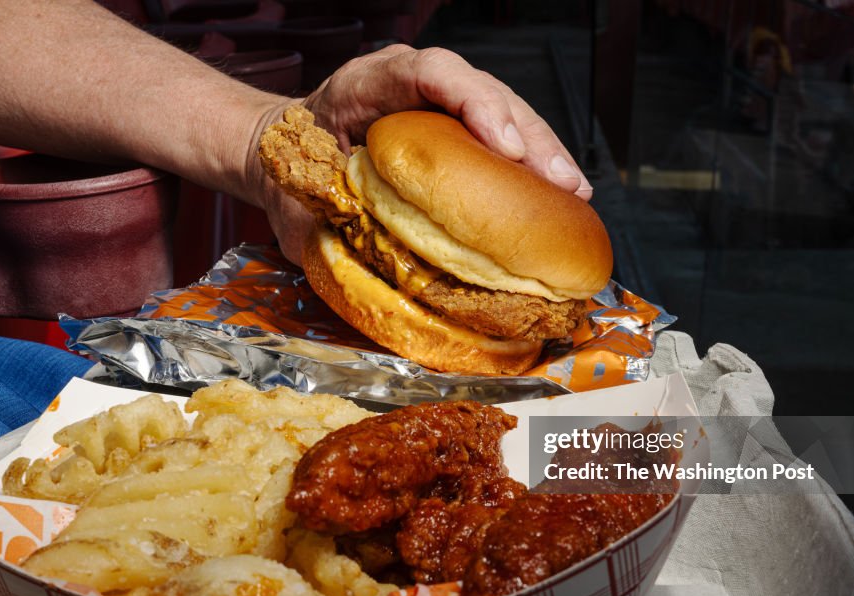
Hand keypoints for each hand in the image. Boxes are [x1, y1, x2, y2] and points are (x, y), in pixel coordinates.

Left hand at [306, 45, 590, 198]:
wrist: (279, 149)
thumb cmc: (288, 171)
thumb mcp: (293, 194)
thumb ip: (326, 219)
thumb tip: (375, 264)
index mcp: (364, 84)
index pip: (428, 73)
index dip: (473, 102)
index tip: (503, 148)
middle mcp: (408, 81)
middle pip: (481, 90)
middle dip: (527, 136)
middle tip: (560, 183)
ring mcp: (435, 100)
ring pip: (501, 110)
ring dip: (541, 151)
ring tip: (574, 194)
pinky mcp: (452, 125)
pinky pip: (498, 136)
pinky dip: (529, 166)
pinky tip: (559, 196)